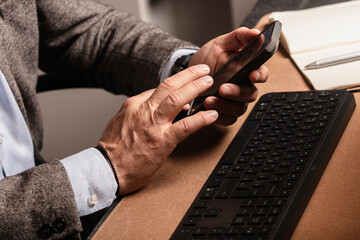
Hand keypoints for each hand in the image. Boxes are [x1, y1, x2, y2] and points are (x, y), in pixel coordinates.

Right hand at [97, 65, 217, 194]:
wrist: (107, 170)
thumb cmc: (113, 150)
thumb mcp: (121, 122)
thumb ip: (140, 111)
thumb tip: (160, 105)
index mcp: (134, 105)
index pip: (159, 88)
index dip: (178, 83)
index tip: (189, 81)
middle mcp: (144, 110)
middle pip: (169, 86)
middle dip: (189, 75)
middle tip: (203, 69)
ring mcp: (154, 125)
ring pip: (177, 99)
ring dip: (195, 88)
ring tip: (208, 82)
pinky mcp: (162, 142)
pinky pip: (185, 126)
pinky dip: (201, 119)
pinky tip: (212, 115)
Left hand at [189, 27, 269, 124]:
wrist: (189, 74)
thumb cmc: (208, 59)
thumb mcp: (220, 44)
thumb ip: (238, 37)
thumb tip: (255, 33)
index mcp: (247, 69)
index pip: (261, 73)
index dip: (260, 75)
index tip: (252, 74)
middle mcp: (243, 87)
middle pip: (250, 94)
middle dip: (237, 93)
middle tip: (223, 88)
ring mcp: (235, 101)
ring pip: (239, 109)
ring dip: (225, 106)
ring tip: (209, 100)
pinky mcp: (225, 113)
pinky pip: (228, 120)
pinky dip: (219, 116)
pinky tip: (209, 109)